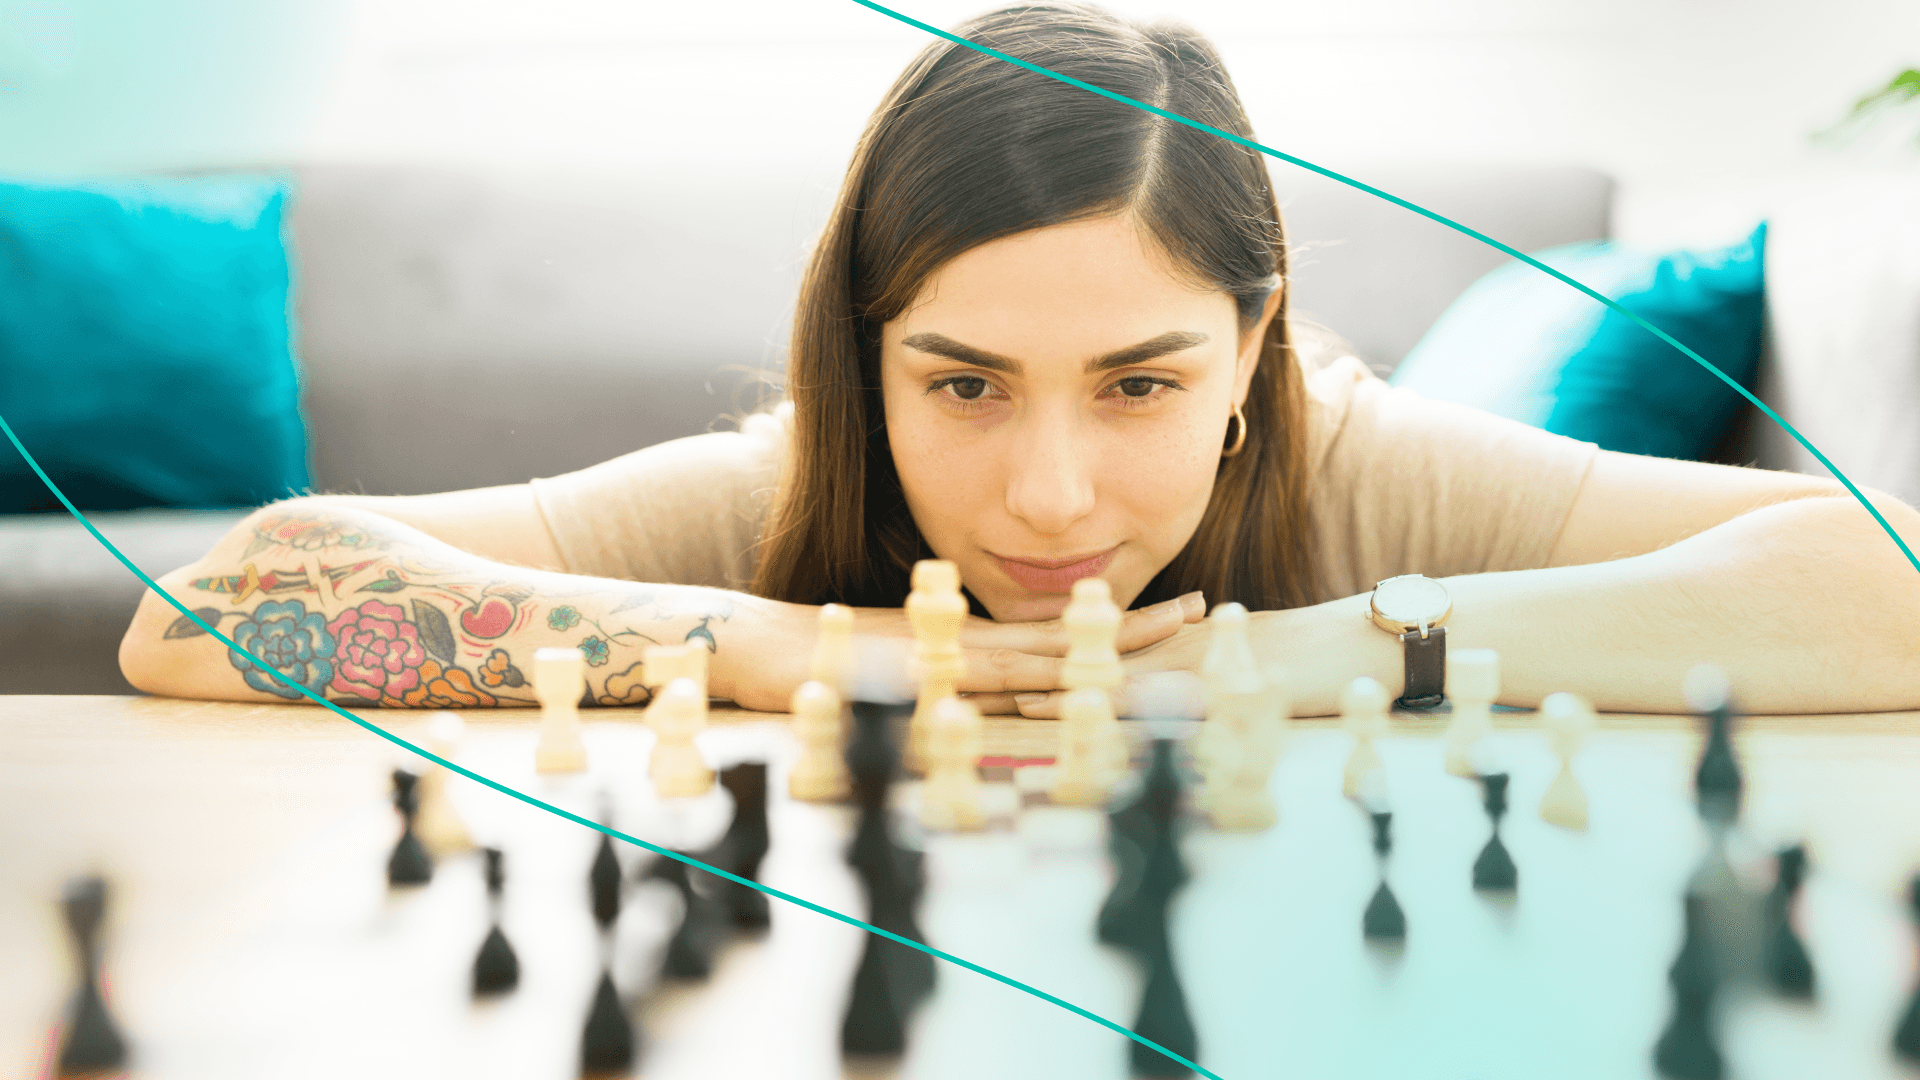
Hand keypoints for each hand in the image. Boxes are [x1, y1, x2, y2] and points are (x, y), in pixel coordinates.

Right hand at [723, 590, 1206, 713]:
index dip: (1115, 628)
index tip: (1173, 613)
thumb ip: (945, 684)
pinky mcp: (919, 674)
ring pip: (1040, 653)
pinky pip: (986, 678)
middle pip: (1066, 639)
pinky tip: (1074, 678)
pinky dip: (1032, 678)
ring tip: (1165, 628)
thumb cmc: (821, 664)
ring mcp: (947, 660)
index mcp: (972, 648)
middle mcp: (969, 649)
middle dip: (1133, 628)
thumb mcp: (898, 675)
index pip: (1058, 638)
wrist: (756, 646)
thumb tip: (992, 707)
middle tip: (1203, 608)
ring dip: (1103, 646)